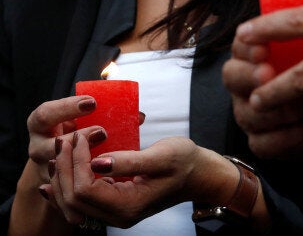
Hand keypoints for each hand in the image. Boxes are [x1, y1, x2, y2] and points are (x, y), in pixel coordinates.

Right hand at [26, 96, 108, 187]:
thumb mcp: (82, 120)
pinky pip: (67, 184)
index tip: (93, 102)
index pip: (46, 114)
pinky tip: (103, 176)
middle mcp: (38, 145)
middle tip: (102, 131)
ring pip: (57, 167)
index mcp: (41, 123)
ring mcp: (45, 166)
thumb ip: (104, 114)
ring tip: (103, 157)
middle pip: (49, 144)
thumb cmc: (75, 132)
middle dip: (77, 138)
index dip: (67, 108)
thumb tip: (138, 116)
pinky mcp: (55, 184)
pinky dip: (83, 180)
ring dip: (80, 161)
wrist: (61, 161)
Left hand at [40, 135, 238, 227]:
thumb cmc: (186, 163)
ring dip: (62, 175)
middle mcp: (118, 215)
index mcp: (129, 206)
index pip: (86, 189)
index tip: (80, 136)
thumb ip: (128, 161)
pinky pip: (80, 201)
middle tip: (65, 139)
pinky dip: (65, 186)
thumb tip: (97, 163)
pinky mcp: (114, 203)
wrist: (199, 174)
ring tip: (60, 150)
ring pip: (71, 202)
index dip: (76, 162)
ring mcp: (115, 212)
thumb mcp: (162, 156)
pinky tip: (54, 176)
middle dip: (64, 167)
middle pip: (73, 198)